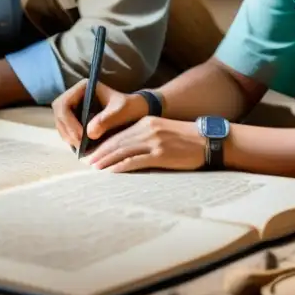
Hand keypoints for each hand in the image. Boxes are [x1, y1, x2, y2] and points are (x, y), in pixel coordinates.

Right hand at [51, 78, 149, 148]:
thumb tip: (89, 133)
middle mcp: (75, 95)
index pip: (64, 104)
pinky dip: (71, 139)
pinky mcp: (75, 118)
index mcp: (83, 87)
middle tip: (80, 146)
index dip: (69, 121)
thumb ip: (106, 120)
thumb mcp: (121, 112)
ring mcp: (73, 106)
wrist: (136, 111)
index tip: (82, 136)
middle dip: (67, 131)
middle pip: (59, 114)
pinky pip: (66, 129)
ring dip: (68, 136)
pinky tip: (81, 147)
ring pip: (60, 122)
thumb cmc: (130, 108)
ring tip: (81, 148)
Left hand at [85, 117, 205, 172]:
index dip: (104, 144)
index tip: (92, 153)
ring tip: (94, 168)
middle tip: (86, 162)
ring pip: (123, 150)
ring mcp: (154, 141)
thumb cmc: (187, 140)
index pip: (119, 134)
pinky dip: (121, 166)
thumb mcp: (163, 132)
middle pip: (117, 141)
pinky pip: (136, 160)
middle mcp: (148, 129)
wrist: (209, 140)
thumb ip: (146, 138)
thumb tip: (128, 151)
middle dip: (100, 152)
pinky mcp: (161, 154)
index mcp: (147, 122)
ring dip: (106, 160)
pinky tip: (112, 172)